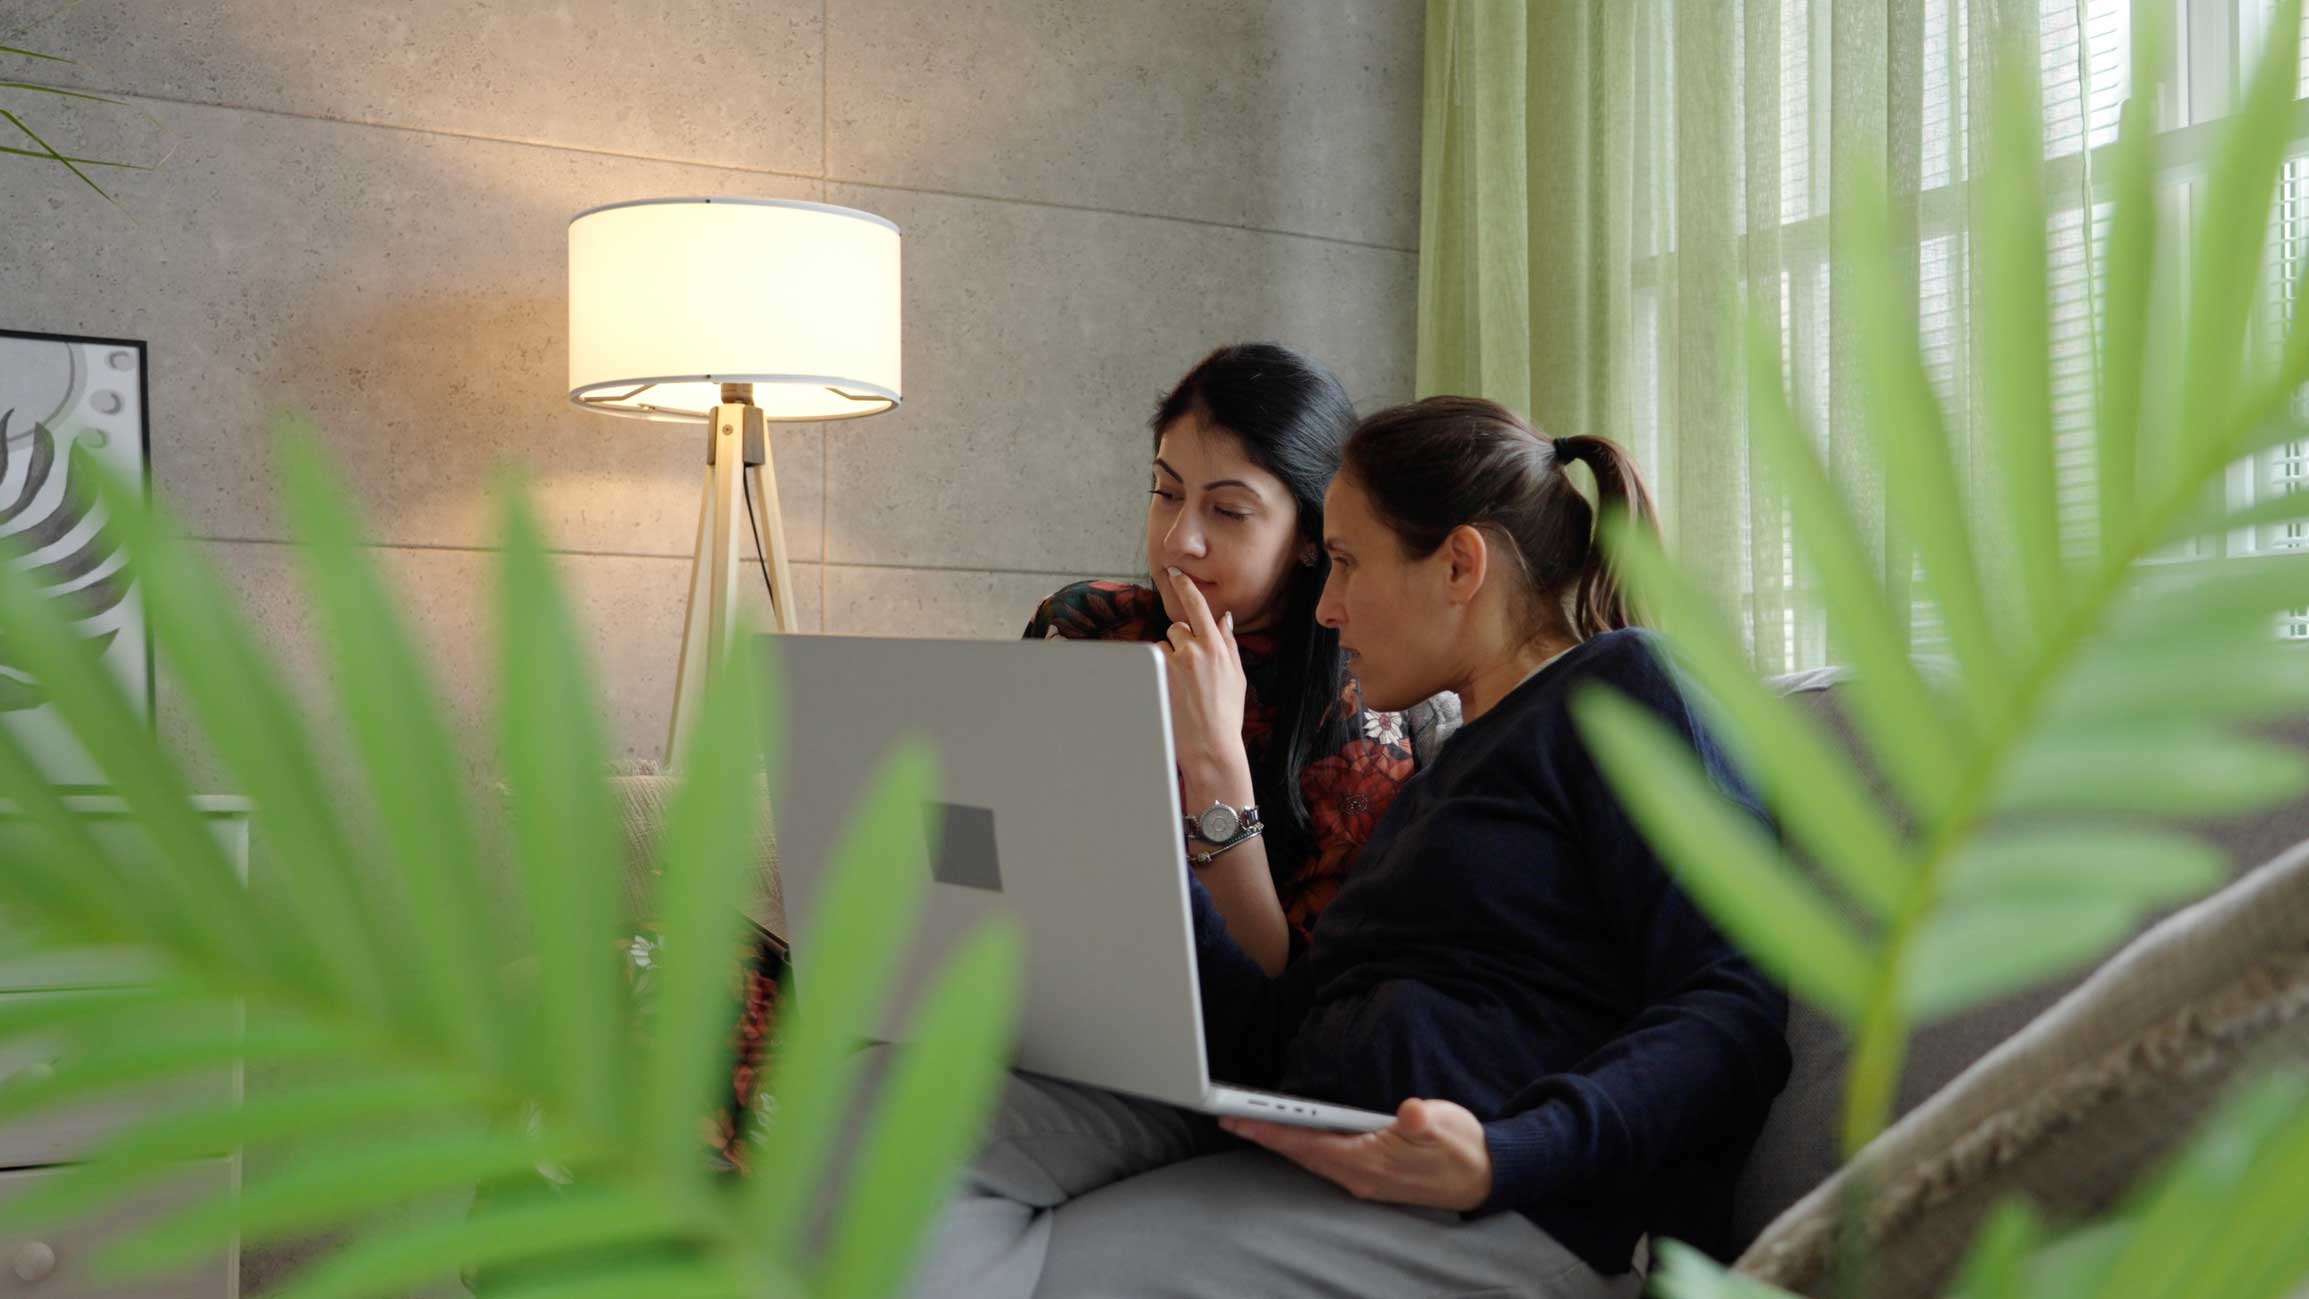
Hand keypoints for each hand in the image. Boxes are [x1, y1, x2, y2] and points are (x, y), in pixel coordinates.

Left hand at [1159, 567, 1250, 783]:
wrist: (1210, 747)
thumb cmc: (1227, 715)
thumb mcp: (1237, 676)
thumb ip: (1229, 643)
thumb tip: (1223, 618)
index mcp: (1217, 648)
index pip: (1198, 607)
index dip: (1186, 587)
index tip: (1175, 572)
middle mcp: (1195, 650)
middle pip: (1177, 628)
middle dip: (1180, 643)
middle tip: (1190, 672)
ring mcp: (1173, 664)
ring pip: (1163, 646)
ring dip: (1168, 659)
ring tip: (1181, 688)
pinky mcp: (1156, 677)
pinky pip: (1152, 661)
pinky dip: (1157, 672)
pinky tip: (1170, 692)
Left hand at [1220, 1098, 1493, 1211]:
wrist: (1487, 1177)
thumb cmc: (1463, 1148)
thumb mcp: (1446, 1126)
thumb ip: (1425, 1122)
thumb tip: (1411, 1112)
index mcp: (1370, 1161)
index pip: (1310, 1144)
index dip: (1274, 1130)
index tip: (1243, 1119)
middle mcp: (1360, 1176)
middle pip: (1301, 1154)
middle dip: (1265, 1135)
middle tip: (1228, 1119)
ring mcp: (1364, 1179)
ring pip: (1310, 1159)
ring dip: (1280, 1142)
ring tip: (1251, 1124)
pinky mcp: (1371, 1175)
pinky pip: (1324, 1161)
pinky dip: (1302, 1147)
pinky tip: (1294, 1137)